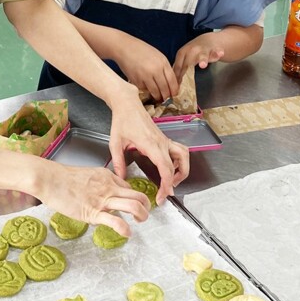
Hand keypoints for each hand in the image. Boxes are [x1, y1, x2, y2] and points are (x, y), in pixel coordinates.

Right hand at [35, 164, 150, 236]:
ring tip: (140, 221)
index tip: (134, 205)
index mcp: (107, 177)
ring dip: (142, 215)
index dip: (134, 197)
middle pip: (138, 195)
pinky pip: (115, 221)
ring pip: (133, 205)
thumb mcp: (87, 175)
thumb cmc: (63, 178)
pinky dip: (125, 229)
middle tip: (143, 214)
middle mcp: (109, 187)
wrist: (50, 179)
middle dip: (146, 206)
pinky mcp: (94, 212)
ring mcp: (103, 200)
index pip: (129, 187)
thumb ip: (98, 184)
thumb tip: (103, 194)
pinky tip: (127, 233)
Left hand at [108, 89, 189, 204]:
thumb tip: (121, 178)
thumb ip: (118, 163)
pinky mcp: (164, 139)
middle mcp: (161, 142)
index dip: (167, 184)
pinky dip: (180, 162)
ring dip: (183, 170)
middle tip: (166, 193)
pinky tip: (170, 168)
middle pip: (178, 165)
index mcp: (150, 144)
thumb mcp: (115, 143)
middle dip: (175, 183)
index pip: (166, 168)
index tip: (162, 196)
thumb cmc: (122, 120)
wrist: (128, 104)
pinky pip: (179, 151)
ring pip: (185, 156)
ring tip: (172, 181)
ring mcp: (165, 140)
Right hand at [112, 35, 177, 101]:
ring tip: (158, 97)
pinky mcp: (136, 80)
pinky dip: (146, 90)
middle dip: (166, 96)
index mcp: (162, 62)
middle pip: (165, 88)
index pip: (172, 81)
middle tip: (166, 98)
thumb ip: (164, 68)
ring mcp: (145, 76)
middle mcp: (155, 70)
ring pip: (155, 92)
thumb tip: (170, 83)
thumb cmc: (141, 50)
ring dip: (157, 96)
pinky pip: (144, 90)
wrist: (124, 47)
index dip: (174, 90)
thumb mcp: (157, 55)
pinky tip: (146, 87)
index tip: (174, 94)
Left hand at [173, 34, 225, 79]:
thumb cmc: (194, 52)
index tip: (176, 87)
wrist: (209, 40)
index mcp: (182, 53)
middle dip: (186, 70)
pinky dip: (218, 53)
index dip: (177, 76)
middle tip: (184, 80)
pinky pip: (216, 52)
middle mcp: (191, 50)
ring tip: (203, 65)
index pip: (178, 66)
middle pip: (188, 62)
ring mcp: (203, 49)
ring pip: (202, 55)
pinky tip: (220, 53)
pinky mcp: (214, 49)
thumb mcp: (185, 58)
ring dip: (202, 60)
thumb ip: (180, 68)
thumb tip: (174, 84)